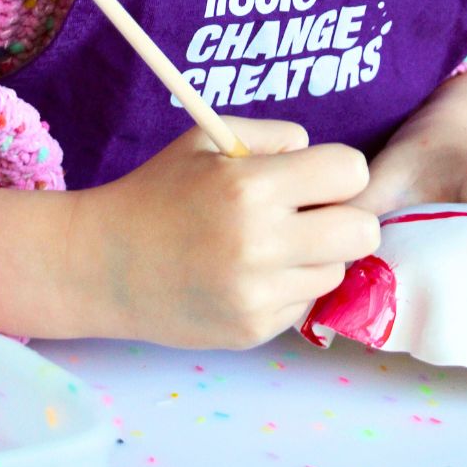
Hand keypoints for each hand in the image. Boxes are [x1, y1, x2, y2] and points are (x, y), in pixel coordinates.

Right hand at [70, 117, 380, 348]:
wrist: (102, 264)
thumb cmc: (158, 191)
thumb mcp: (207, 140)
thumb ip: (274, 136)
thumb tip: (321, 156)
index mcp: (251, 186)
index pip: (351, 172)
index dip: (336, 170)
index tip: (314, 177)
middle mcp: (260, 243)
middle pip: (363, 231)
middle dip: (343, 216)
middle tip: (309, 214)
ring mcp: (258, 294)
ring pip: (336, 269)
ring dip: (314, 255)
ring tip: (267, 246)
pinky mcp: (253, 330)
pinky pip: (304, 303)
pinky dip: (287, 288)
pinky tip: (247, 276)